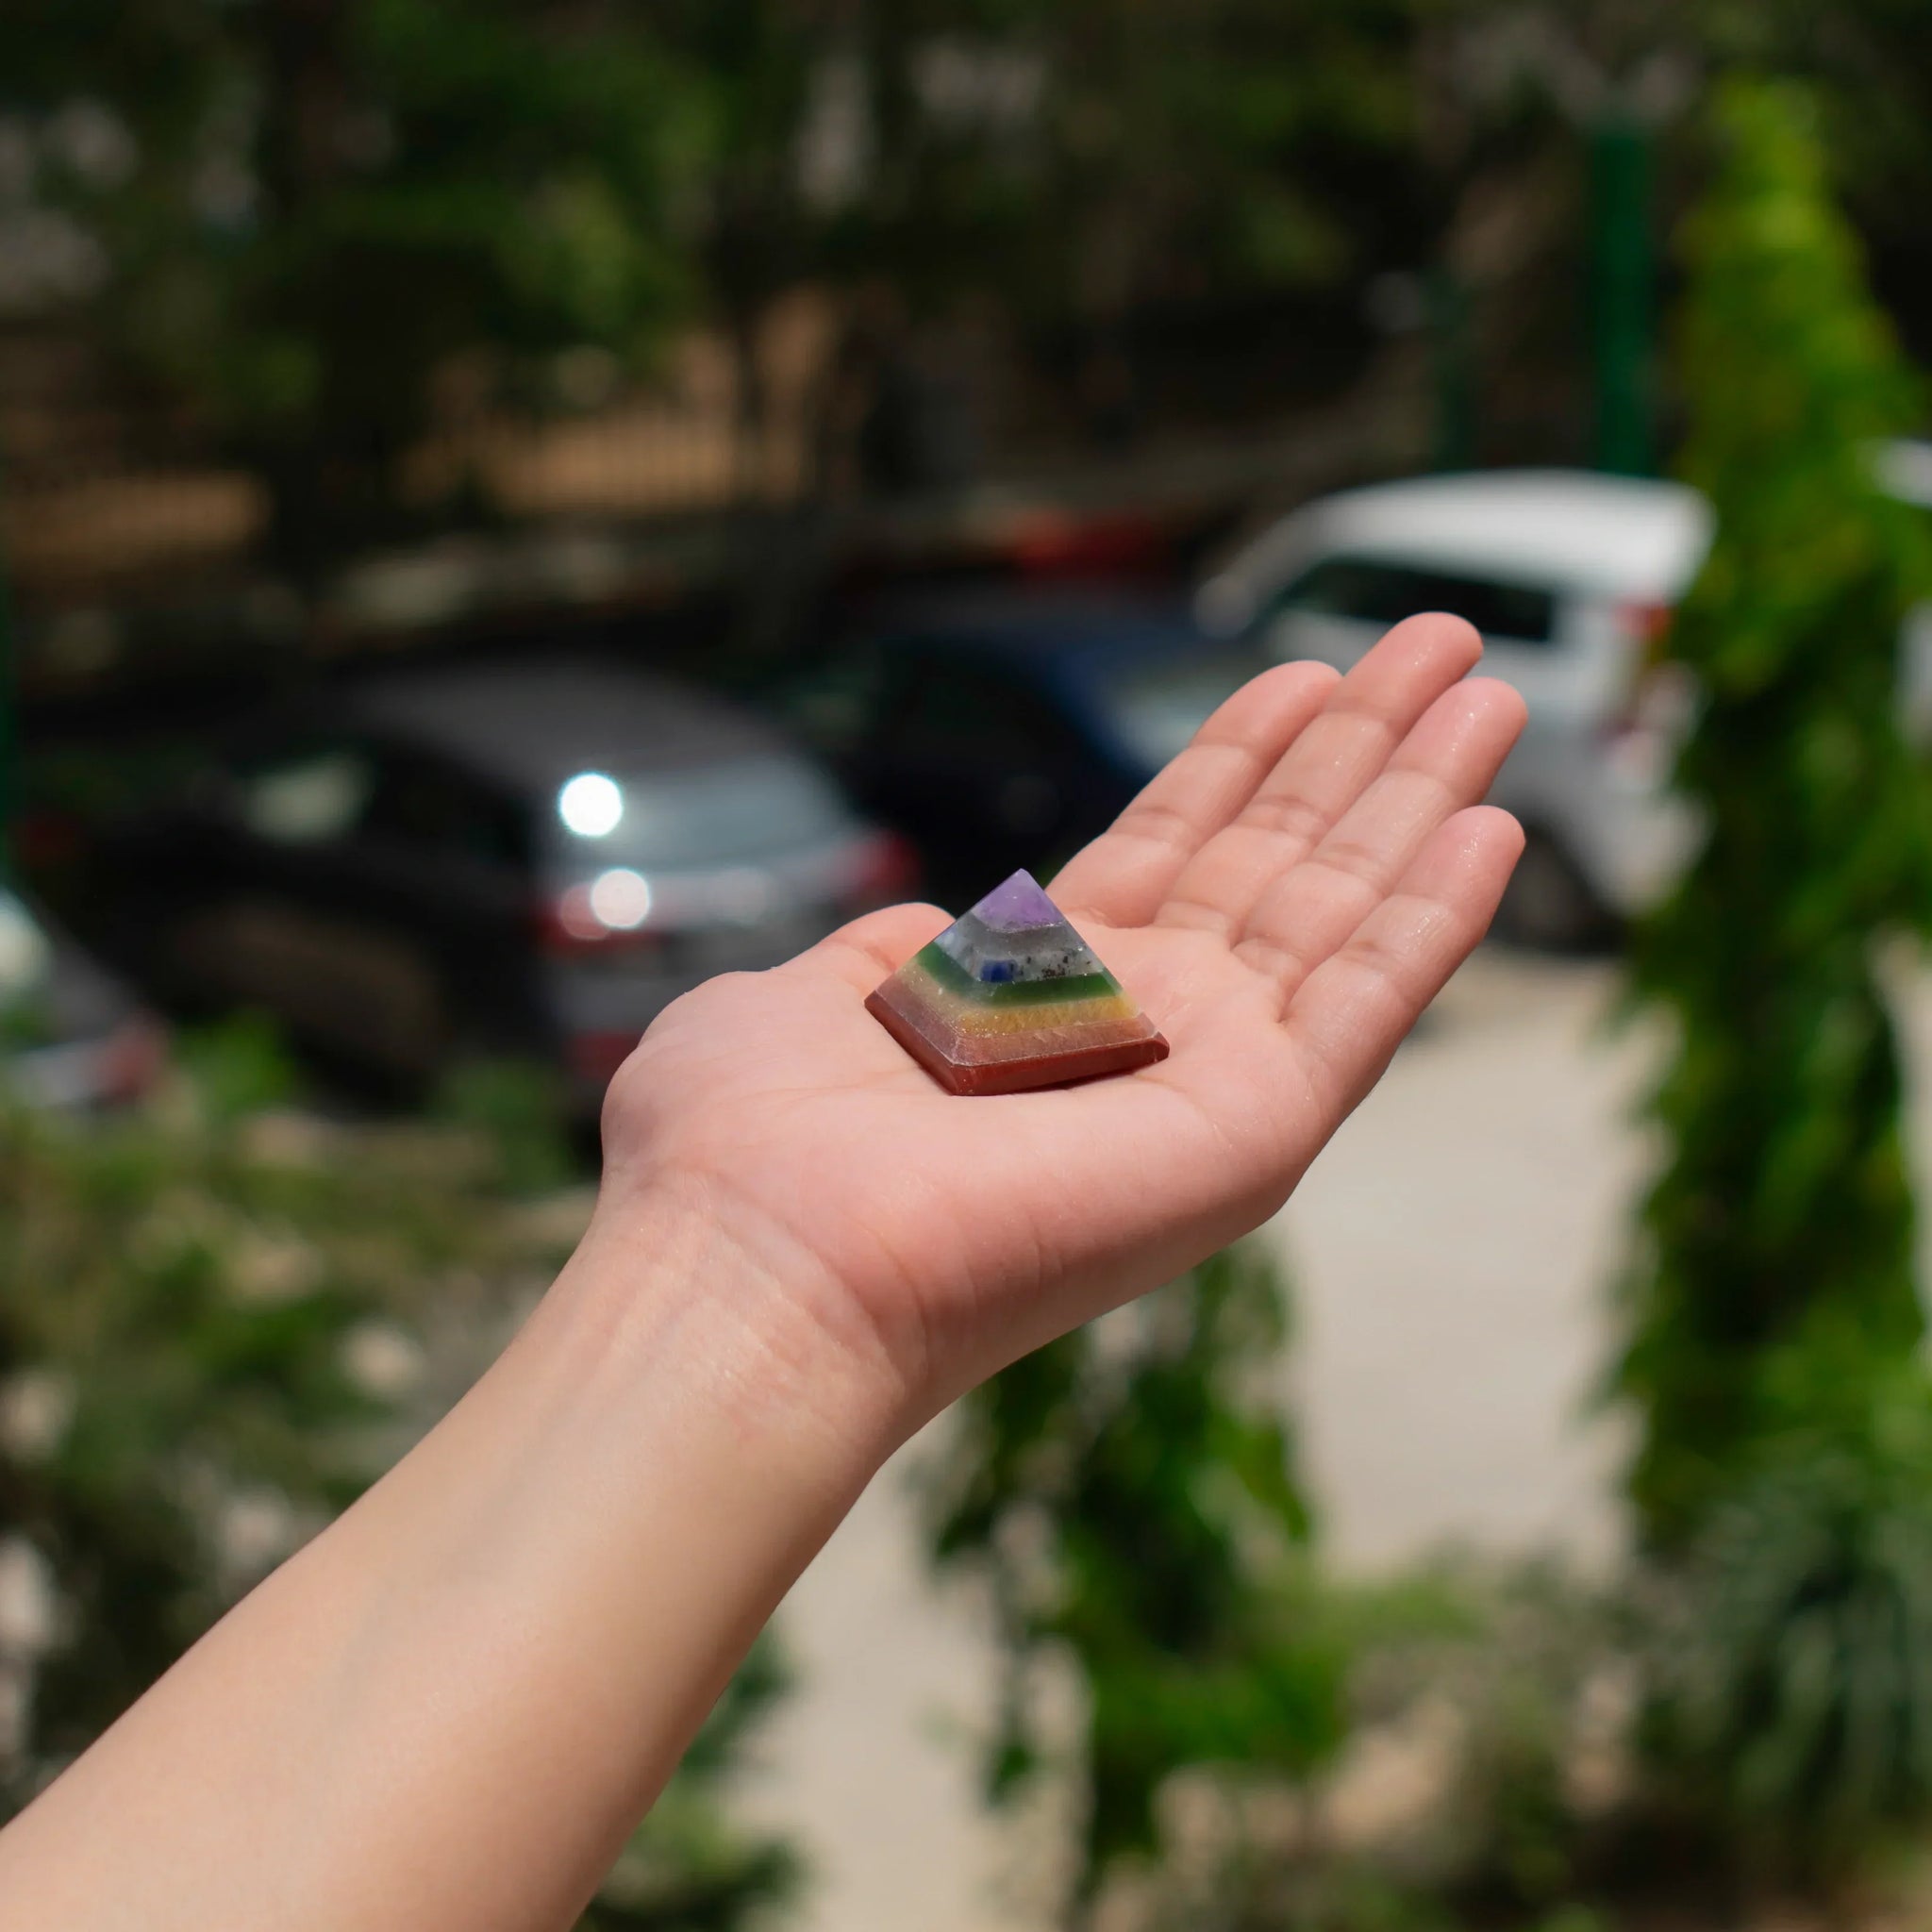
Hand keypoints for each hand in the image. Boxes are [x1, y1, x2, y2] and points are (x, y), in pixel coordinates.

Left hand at [595, 615, 1525, 1442]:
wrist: (765, 1260)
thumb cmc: (747, 1144)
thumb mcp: (807, 998)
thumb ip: (890, 954)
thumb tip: (937, 932)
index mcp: (1040, 1002)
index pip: (1171, 853)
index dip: (1240, 759)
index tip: (1303, 675)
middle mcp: (1141, 1037)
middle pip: (1278, 862)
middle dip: (1359, 751)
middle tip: (1441, 643)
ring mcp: (1207, 1083)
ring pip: (1342, 912)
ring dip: (1419, 799)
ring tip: (1490, 688)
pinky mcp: (1254, 1127)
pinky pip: (1367, 1002)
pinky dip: (1434, 917)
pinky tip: (1492, 827)